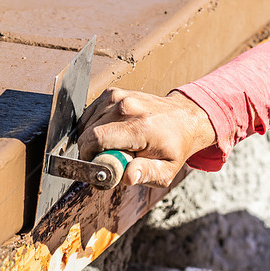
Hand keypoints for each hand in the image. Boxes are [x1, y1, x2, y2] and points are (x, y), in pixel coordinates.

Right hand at [75, 88, 215, 186]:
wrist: (183, 118)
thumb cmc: (174, 147)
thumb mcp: (166, 170)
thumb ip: (146, 174)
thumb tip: (127, 176)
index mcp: (141, 126)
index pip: (96, 139)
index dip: (88, 156)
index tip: (95, 167)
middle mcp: (128, 107)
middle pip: (88, 132)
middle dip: (89, 151)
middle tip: (106, 159)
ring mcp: (119, 97)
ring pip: (86, 124)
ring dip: (90, 139)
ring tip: (110, 146)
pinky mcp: (113, 93)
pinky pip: (89, 115)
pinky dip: (91, 127)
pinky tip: (107, 134)